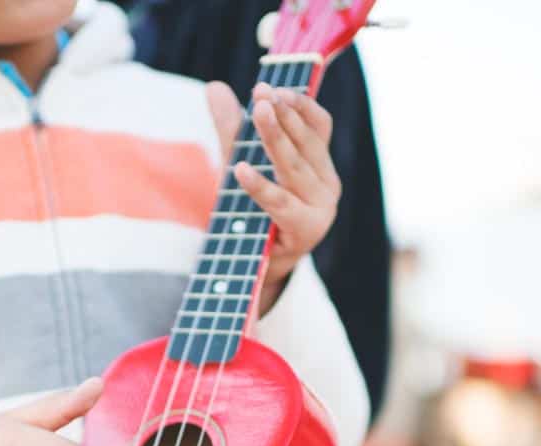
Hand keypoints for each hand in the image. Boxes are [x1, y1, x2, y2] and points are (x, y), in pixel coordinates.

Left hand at [207, 81, 340, 314]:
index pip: (319, 125)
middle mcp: (327, 183)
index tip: (272, 88)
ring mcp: (321, 208)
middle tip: (262, 94)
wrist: (257, 263)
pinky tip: (239, 170)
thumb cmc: (254, 210)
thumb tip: (213, 87)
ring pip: (294, 168)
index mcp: (320, 162)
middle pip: (306, 142)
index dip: (299, 104)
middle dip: (283, 115)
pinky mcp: (305, 230)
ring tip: (258, 113)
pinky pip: (280, 204)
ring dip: (276, 138)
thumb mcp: (240, 162)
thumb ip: (231, 128)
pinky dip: (260, 187)